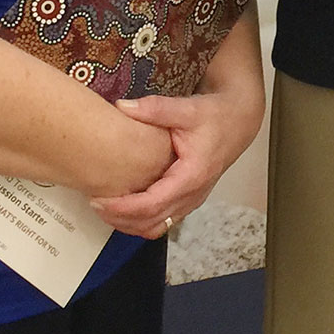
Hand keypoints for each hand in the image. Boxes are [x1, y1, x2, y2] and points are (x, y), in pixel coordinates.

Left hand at [89, 85, 265, 238]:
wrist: (239, 121)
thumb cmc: (216, 116)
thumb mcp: (187, 108)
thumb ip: (155, 109)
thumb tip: (123, 106)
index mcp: (192, 176)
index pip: (152, 205)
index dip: (122, 207)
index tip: (98, 200)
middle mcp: (193, 195)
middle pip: (151, 223)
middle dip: (119, 219)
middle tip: (94, 203)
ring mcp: (191, 200)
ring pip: (156, 227)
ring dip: (129, 223)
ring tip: (106, 207)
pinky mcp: (188, 200)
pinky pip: (162, 220)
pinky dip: (141, 220)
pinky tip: (125, 204)